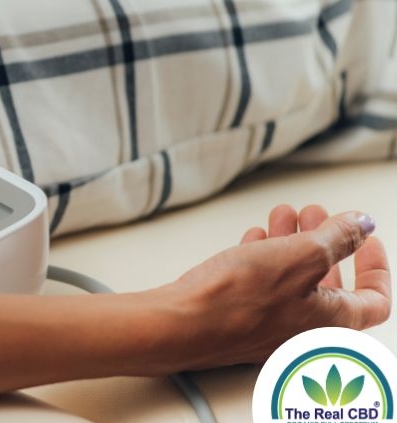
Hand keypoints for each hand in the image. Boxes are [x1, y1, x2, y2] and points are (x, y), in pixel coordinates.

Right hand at [160, 205, 389, 368]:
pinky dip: (265, 262)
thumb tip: (360, 225)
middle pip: (331, 286)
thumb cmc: (237, 301)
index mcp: (333, 324)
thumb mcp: (301, 254)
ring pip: (294, 284)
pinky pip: (264, 291)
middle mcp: (305, 334)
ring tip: (283, 217)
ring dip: (292, 246)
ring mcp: (271, 332)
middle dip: (326, 245)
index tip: (365, 240)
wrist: (180, 324)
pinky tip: (254, 241)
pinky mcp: (241, 324)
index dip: (375, 266)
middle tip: (319, 219)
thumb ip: (339, 237)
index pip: (375, 300)